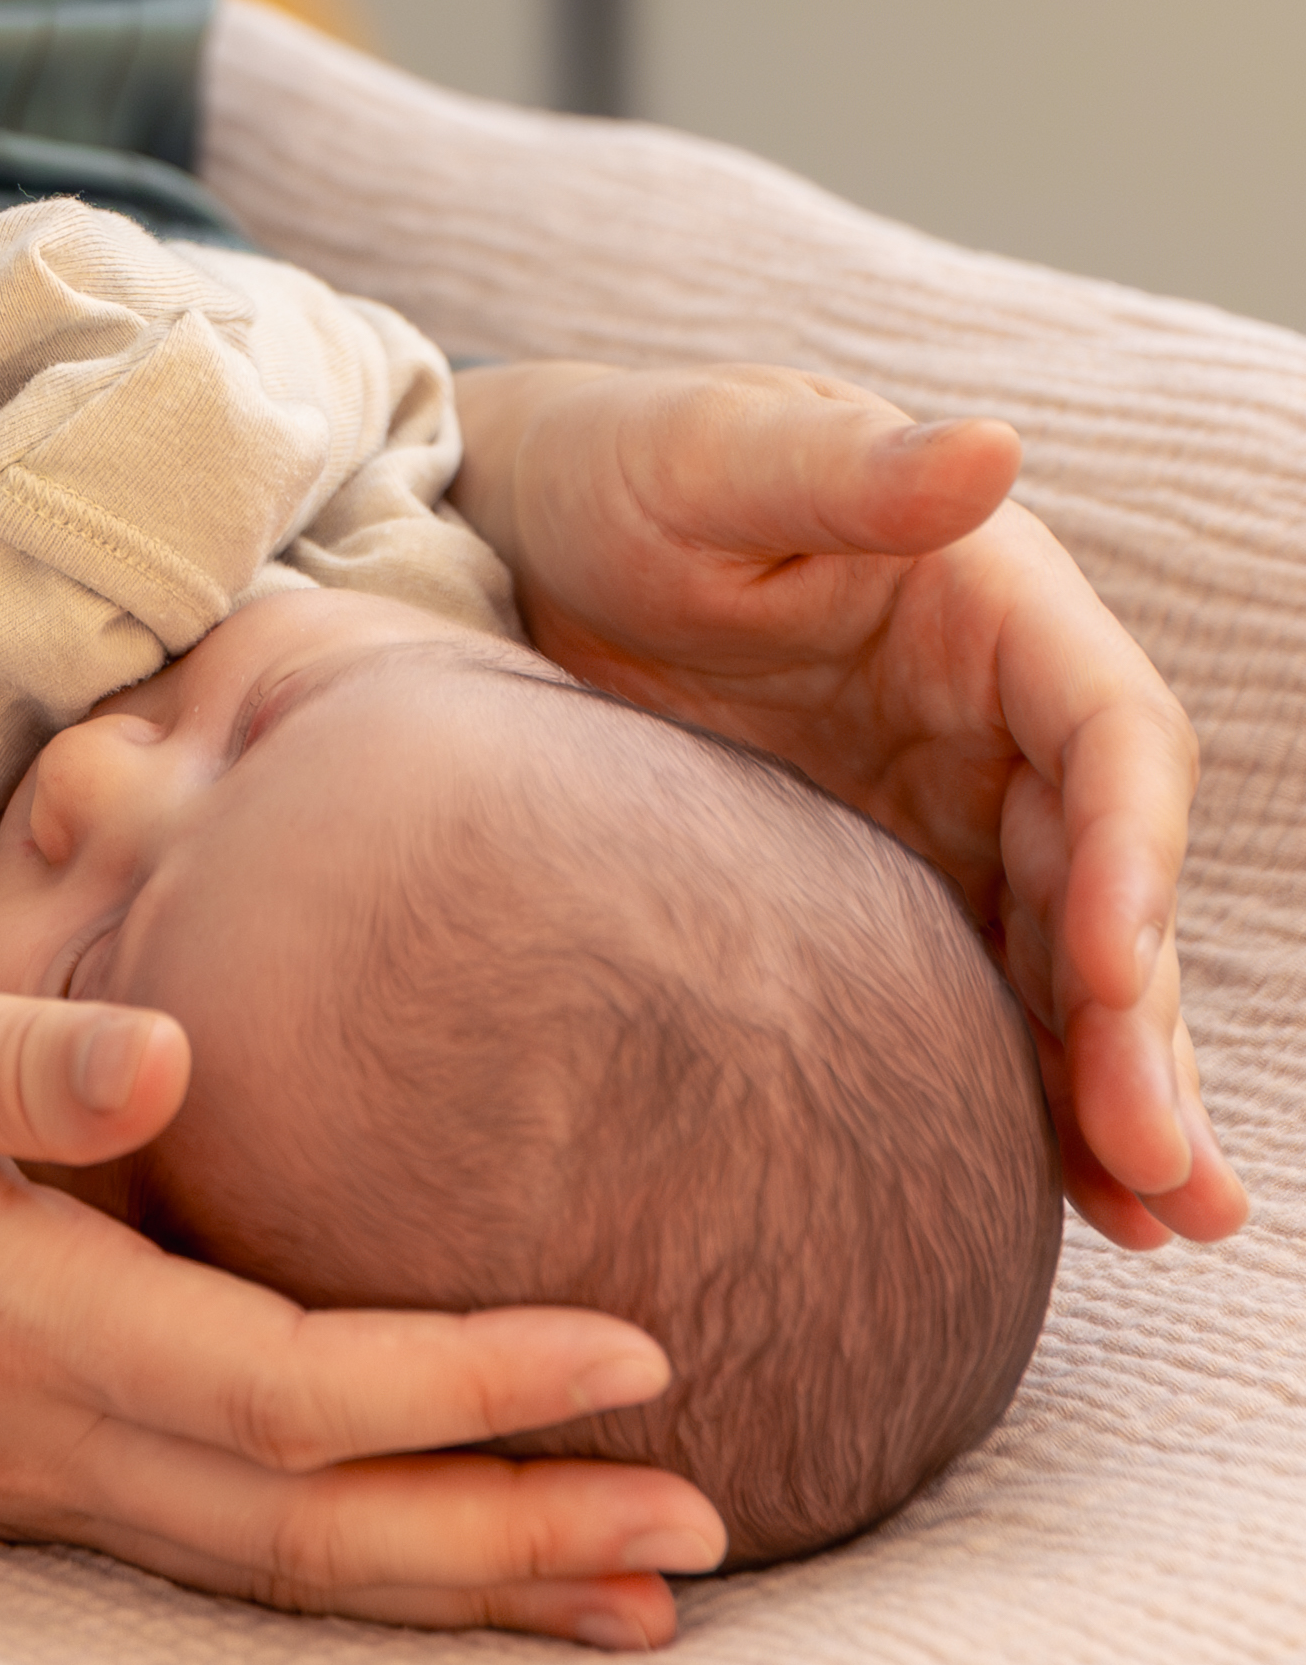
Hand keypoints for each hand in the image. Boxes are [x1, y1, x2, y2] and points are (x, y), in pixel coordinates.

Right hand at [0, 954, 726, 1646]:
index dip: (467, 1382)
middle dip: (518, 1529)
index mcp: (6, 1309)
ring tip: (642, 1583)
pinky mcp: (1, 1467)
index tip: (636, 1346)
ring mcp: (14, 1470)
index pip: (285, 1383)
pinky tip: (436, 1559)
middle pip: (315, 1522)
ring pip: (278, 1561)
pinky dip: (352, 1566)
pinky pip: (217, 1547)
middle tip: (712, 1523)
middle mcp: (30, 1424)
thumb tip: (170, 1057)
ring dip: (461, 1574)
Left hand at [452, 362, 1244, 1249]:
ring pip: (1068, 962)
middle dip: (1135, 1019)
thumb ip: (844, 467)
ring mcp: (953, 810)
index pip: (1111, 739)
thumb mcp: (710, 456)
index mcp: (995, 603)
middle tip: (1151, 1162)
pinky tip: (1077, 1201)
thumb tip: (994, 447)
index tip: (1111, 977)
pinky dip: (1035, 1092)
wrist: (512, 538)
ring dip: (1119, 1086)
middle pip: (1110, 877)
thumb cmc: (618, 468)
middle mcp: (1002, 716)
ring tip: (1153, 1218)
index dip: (1133, 860)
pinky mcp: (889, 886)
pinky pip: (987, 998)